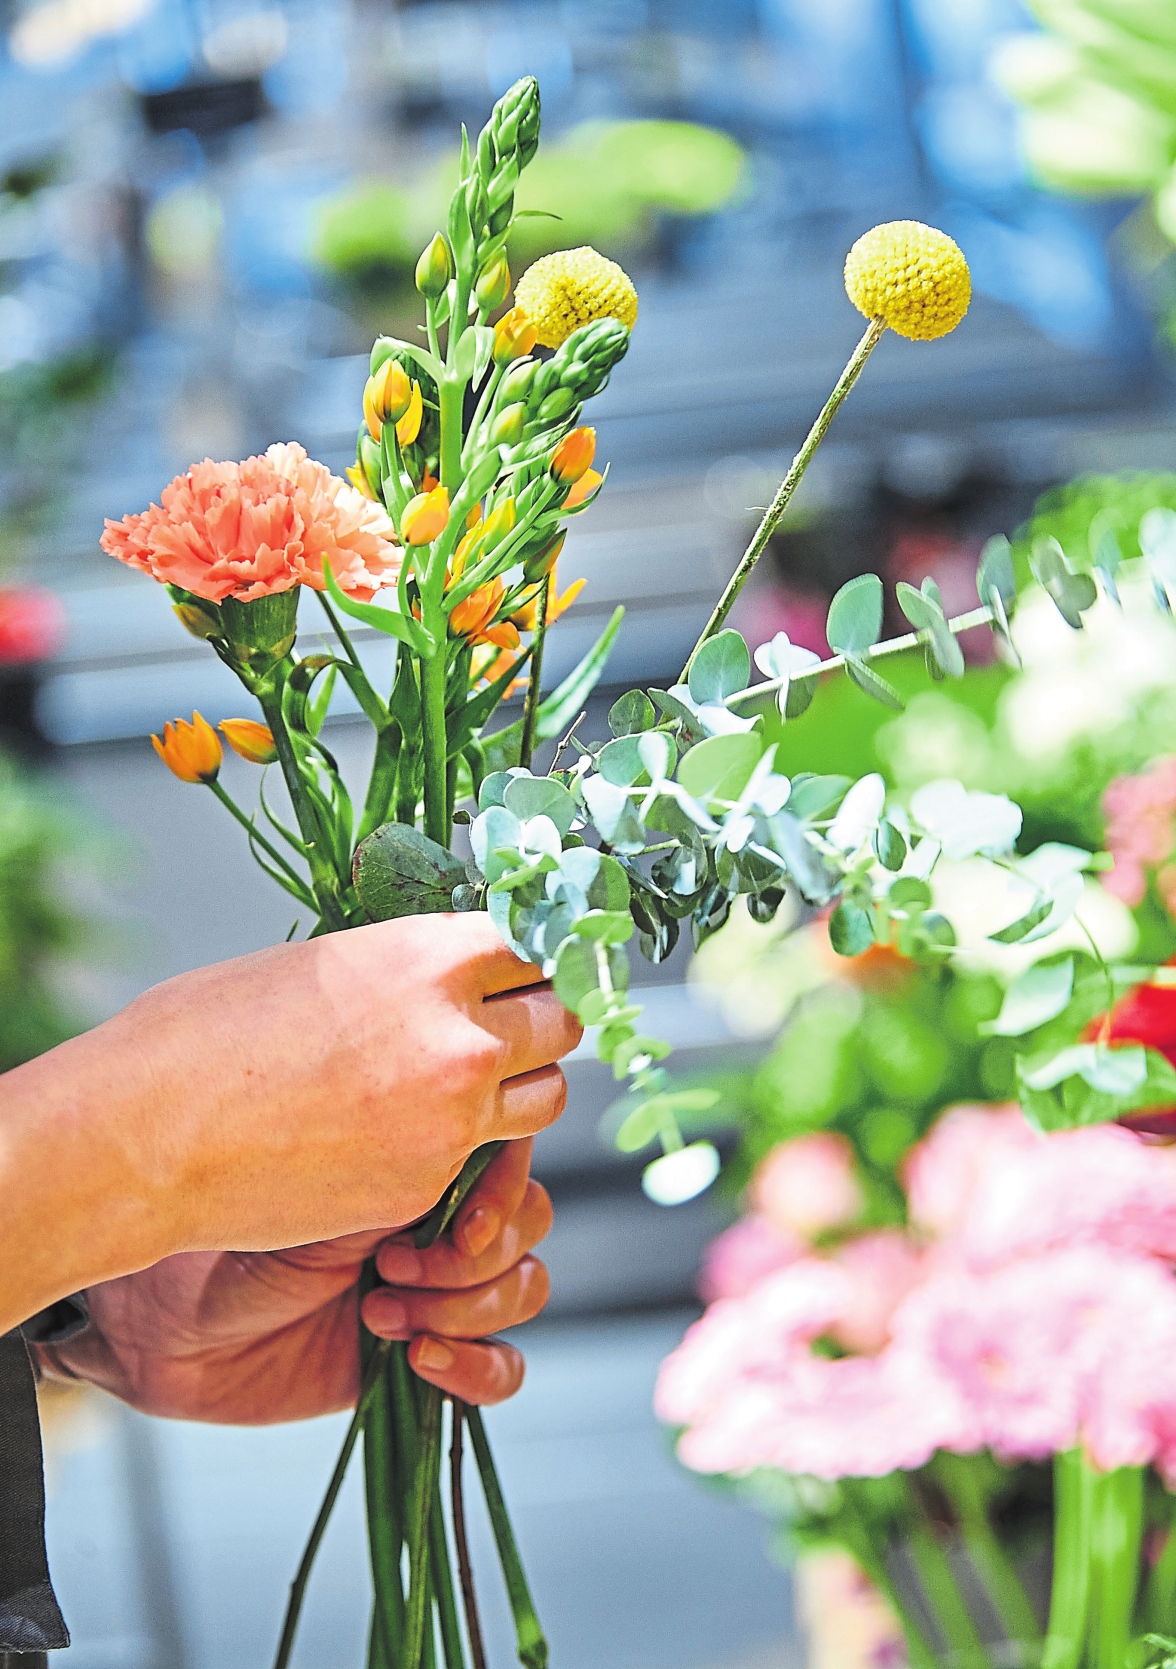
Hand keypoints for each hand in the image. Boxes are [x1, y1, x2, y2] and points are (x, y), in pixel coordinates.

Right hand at [1, 914, 578, 1331]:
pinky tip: (401, 1136)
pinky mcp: (427, 1185)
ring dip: (520, 1088)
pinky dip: (459, 1147)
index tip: (523, 968)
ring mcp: (451, 1118)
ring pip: (547, 1098)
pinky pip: (480, 1158)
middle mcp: (461, 1034)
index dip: (531, 955)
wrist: (146, 1135)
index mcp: (431, 956)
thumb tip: (447, 969)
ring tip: (464, 1085)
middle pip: (563, 1020)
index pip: (538, 943)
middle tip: (504, 1027)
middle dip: (539, 1021)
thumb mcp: (319, 962)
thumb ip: (404, 966)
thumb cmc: (205, 1034)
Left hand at [40, 1142, 550, 1420]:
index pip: (509, 1154)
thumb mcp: (316, 1179)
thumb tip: (472, 1136)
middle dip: (472, 1256)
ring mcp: (437, 1287)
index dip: (501, 1191)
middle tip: (389, 1267)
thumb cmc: (218, 1232)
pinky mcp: (427, 1358)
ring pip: (525, 1288)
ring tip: (378, 1311)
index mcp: (414, 1155)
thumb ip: (398, 1158)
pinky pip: (505, 1369)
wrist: (162, 1329)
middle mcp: (435, 1215)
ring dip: (464, 1308)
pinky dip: (478, 1368)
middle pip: (529, 1224)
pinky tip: (418, 1360)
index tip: (457, 1223)